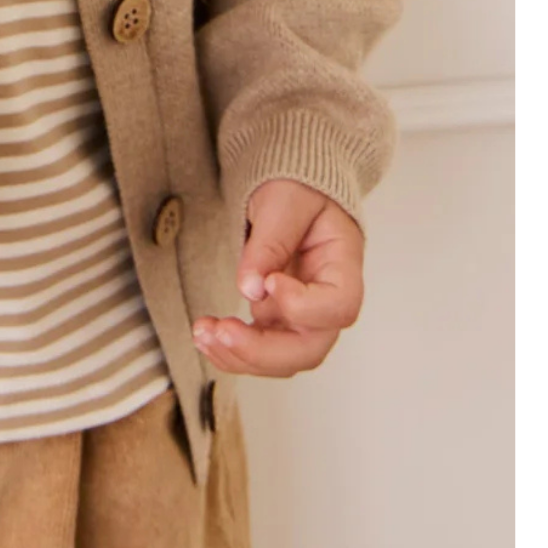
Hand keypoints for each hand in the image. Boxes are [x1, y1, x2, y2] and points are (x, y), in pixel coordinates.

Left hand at [191, 179, 364, 377]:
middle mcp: (329, 300)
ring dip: (241, 355)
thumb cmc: (298, 189)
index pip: (340, 305)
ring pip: (283, 358)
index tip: (270, 283)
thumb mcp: (284, 201)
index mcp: (343, 264)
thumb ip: (271, 241)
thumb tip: (250, 288)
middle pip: (310, 348)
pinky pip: (261, 348)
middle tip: (223, 332)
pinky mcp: (279, 320)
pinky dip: (232, 349)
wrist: (291, 190)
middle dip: (263, 350)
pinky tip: (206, 335)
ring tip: (204, 333)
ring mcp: (304, 316)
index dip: (305, 307)